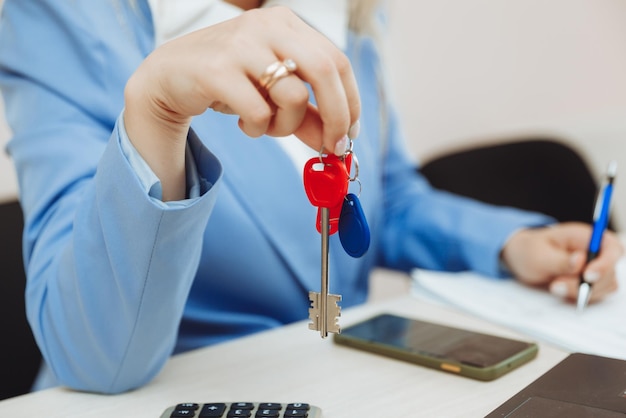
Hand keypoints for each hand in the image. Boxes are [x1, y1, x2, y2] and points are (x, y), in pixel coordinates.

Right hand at [123, 6, 359, 199]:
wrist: (169, 77)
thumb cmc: (228, 82)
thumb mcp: (273, 95)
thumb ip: (307, 116)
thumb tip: (336, 144)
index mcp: (287, 24)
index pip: (337, 61)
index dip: (350, 101)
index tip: (349, 134)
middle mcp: (267, 26)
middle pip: (326, 71)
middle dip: (337, 117)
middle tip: (332, 149)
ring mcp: (241, 45)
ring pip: (294, 96)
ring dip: (286, 126)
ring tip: (266, 126)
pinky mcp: (217, 69)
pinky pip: (258, 112)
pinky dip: (258, 129)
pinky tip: (244, 123)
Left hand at [501, 222, 622, 302]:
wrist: (521, 259)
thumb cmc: (530, 251)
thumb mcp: (539, 255)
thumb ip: (560, 260)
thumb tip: (580, 260)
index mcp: (585, 237)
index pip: (611, 248)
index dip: (605, 263)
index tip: (588, 276)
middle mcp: (594, 252)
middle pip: (610, 271)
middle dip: (586, 283)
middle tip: (557, 285)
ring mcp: (594, 268)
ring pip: (604, 286)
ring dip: (581, 291)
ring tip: (553, 287)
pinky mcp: (590, 283)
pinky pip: (595, 294)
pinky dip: (580, 296)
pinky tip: (560, 290)